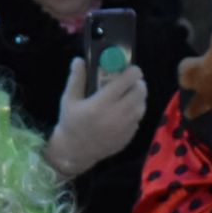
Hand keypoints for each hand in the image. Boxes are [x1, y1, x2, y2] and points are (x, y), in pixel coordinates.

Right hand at [44, 58, 147, 177]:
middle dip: (138, 83)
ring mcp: (125, 127)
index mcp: (102, 103)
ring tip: (129, 94)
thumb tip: (79, 60)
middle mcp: (117, 114)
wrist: (75, 152)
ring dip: (138, 97)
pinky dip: (135, 111)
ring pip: (142, 105)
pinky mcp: (129, 136)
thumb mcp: (69, 100)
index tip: (130, 69)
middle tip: (130, 81)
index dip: (132, 71)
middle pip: (140, 91)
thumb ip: (76, 79)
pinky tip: (125, 110)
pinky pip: (139, 118)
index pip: (127, 81)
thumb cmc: (71, 123)